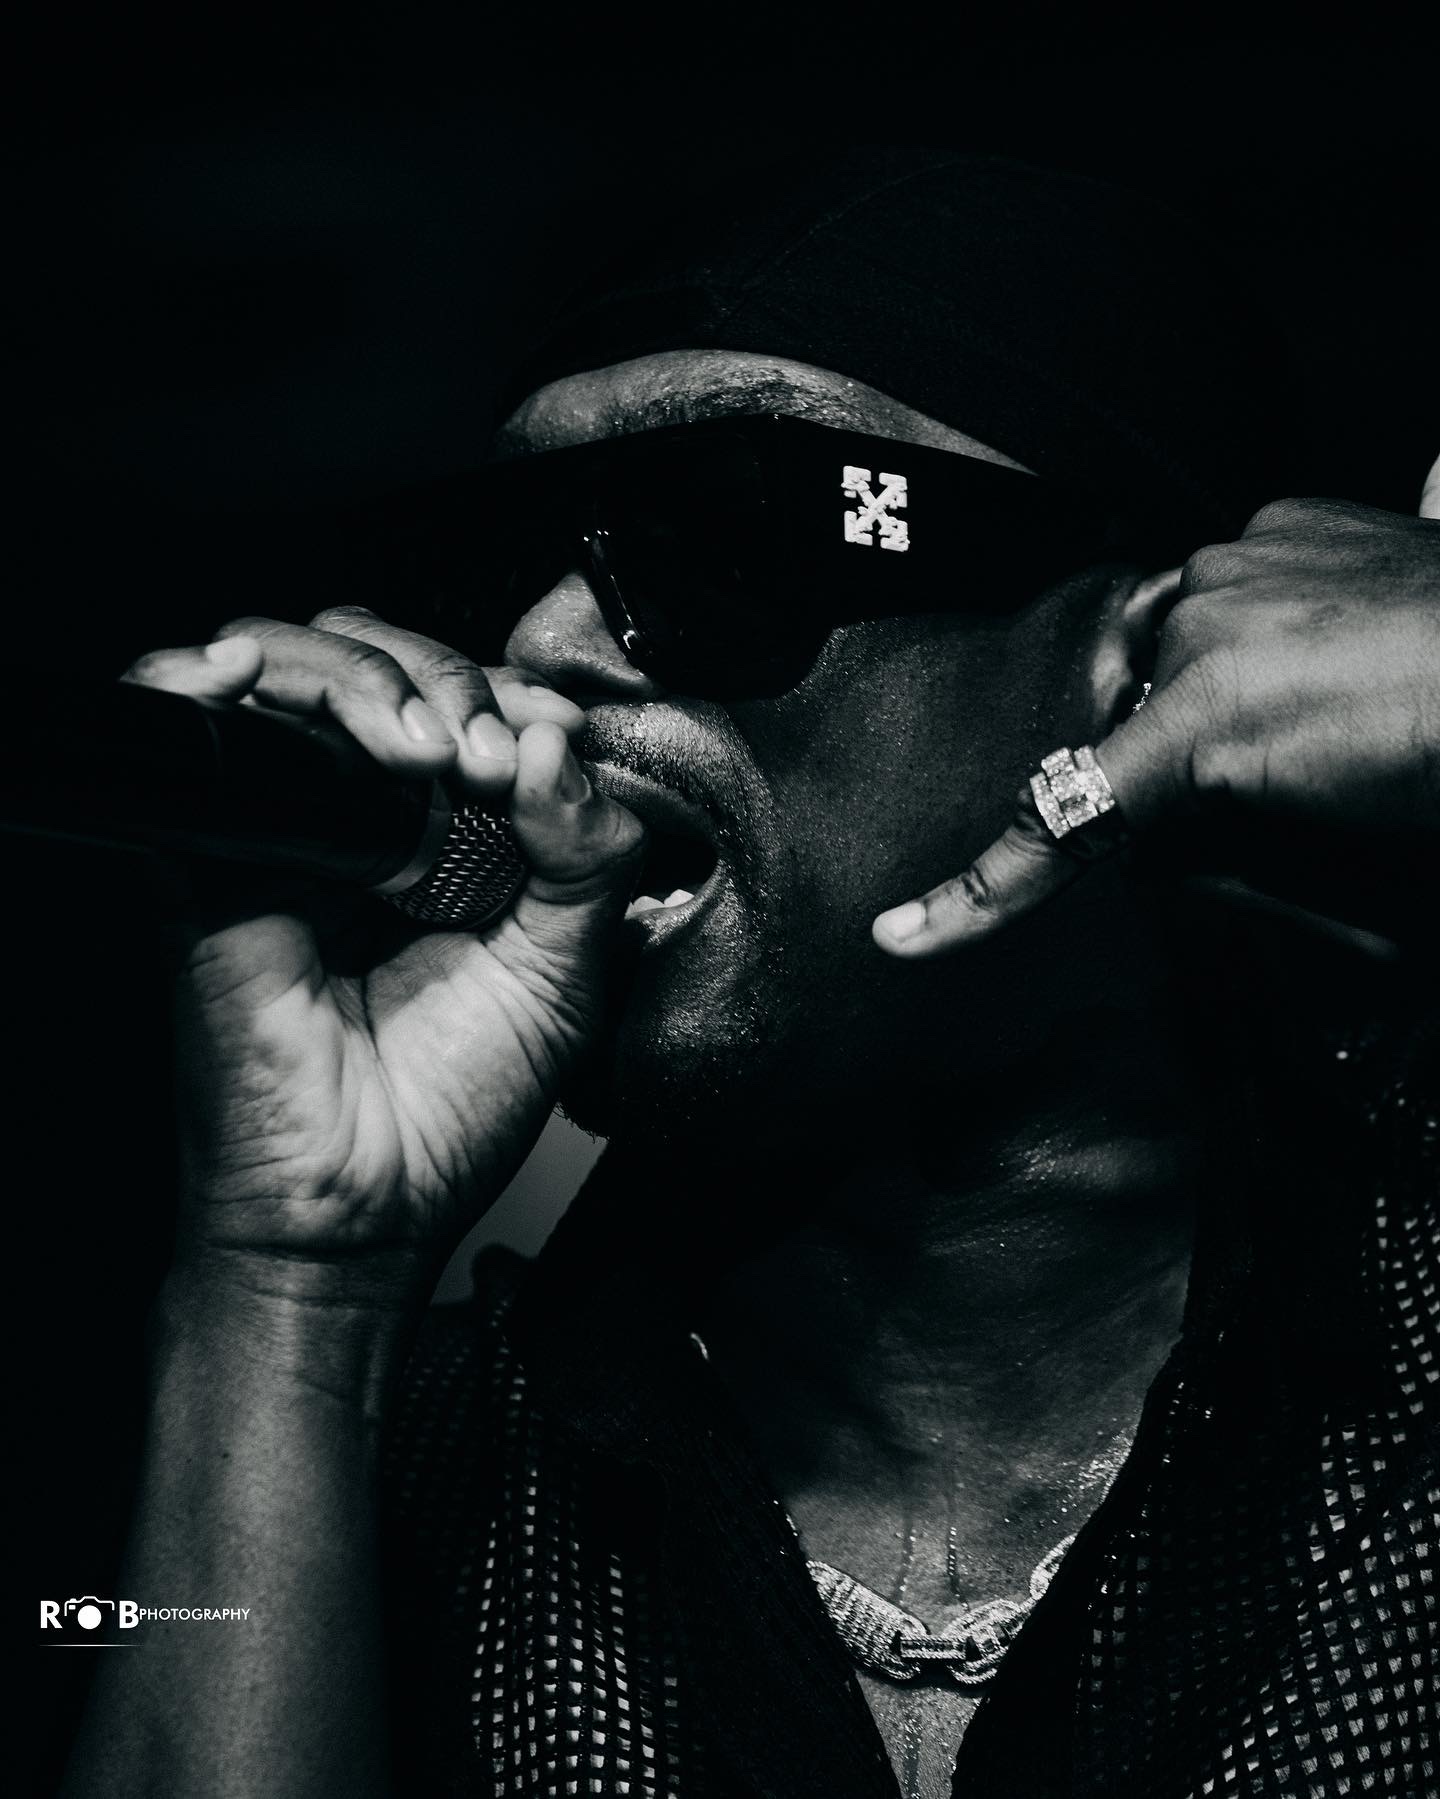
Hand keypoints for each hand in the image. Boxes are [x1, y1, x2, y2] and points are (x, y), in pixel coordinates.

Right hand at [124, 608, 642, 1303]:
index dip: (514, 694)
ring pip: (296, 665)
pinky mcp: (209, 853)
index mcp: (456, 832)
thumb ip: (590, 853)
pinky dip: (207, 676)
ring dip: (365, 677)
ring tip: (419, 749)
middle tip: (487, 757)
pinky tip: (256, 683)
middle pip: (384, 659)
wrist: (361, 1210)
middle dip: (447, 679)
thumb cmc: (451, 1107)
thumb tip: (557, 740)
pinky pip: (184, 726)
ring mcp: (287, 826)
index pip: (472, 696)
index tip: (554, 740)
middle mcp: (367, 815)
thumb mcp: (569, 971)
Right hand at [874, 466, 1439, 958]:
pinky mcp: (1294, 517)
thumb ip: (1222, 856)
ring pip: (1174, 648)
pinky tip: (1337, 648)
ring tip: (1337, 713)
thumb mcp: (1351, 866)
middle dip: (1166, 771)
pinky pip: (1234, 586)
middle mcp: (1202, 614)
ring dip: (1217, 692)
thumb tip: (1160, 851)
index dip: (980, 893)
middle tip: (1271, 797)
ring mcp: (1246, 555)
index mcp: (1208, 710)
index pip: (1066, 813)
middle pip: (1125, 726)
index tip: (902, 937)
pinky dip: (1260, 626)